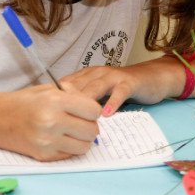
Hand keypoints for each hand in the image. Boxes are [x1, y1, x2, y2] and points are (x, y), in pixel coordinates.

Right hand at [0, 83, 102, 160]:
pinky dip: (70, 148)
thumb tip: (95, 113)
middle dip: (90, 126)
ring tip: (72, 132)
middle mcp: (52, 122)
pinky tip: (60, 139)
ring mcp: (48, 141)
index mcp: (55, 101)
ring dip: (82, 140)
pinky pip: (71, 155)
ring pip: (84, 147)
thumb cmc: (26, 102)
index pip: (93, 111)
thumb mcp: (50, 89)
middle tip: (80, 122)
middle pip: (92, 131)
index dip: (92, 110)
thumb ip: (75, 95)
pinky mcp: (44, 156)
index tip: (86, 110)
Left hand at [63, 57, 185, 115]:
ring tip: (79, 119)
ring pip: (96, 88)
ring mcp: (113, 77)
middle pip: (78, 87)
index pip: (66, 85)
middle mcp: (97, 73)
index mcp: (86, 75)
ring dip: (87, 104)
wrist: (151, 77)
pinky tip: (107, 114)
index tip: (43, 113)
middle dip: (66, 103)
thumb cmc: (121, 88)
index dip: (54, 99)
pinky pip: (119, 93)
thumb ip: (82, 101)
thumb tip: (61, 117)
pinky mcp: (129, 82)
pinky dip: (112, 103)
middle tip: (56, 120)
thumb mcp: (98, 92)